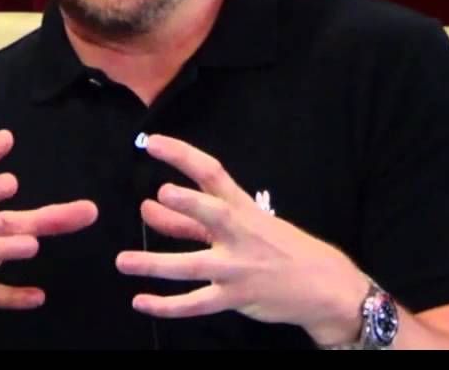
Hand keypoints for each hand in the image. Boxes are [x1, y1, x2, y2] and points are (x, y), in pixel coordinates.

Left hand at [115, 134, 369, 344]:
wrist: (325, 286)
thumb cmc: (280, 247)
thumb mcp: (244, 223)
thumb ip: (191, 219)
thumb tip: (148, 207)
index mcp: (243, 208)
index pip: (211, 173)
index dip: (182, 155)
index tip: (152, 142)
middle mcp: (240, 234)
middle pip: (213, 215)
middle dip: (188, 205)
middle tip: (157, 197)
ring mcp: (237, 268)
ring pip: (192, 266)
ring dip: (155, 264)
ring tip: (122, 261)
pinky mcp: (235, 298)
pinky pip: (197, 304)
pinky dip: (167, 306)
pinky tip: (141, 302)